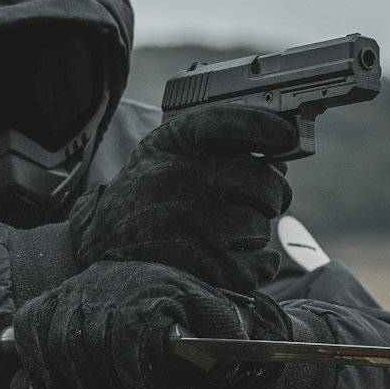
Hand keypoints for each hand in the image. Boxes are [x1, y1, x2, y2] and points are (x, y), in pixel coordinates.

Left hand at [10, 260, 290, 388]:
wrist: (234, 362)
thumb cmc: (167, 373)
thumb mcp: (103, 383)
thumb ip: (59, 385)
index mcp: (81, 293)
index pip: (32, 320)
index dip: (39, 363)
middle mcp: (102, 279)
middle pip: (60, 334)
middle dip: (80, 380)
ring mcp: (135, 283)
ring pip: (92, 335)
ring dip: (110, 380)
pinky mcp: (167, 293)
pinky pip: (133, 334)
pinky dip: (136, 371)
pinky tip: (148, 388)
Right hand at [67, 105, 293, 294]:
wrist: (103, 242)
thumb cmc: (147, 190)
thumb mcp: (164, 149)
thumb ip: (212, 137)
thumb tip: (281, 149)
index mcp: (175, 144)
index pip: (232, 122)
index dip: (266, 127)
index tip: (286, 136)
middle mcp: (184, 178)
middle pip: (264, 182)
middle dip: (271, 194)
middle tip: (260, 200)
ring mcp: (195, 224)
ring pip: (261, 226)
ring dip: (255, 232)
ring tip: (231, 230)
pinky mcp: (204, 266)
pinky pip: (260, 263)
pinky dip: (259, 263)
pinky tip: (238, 255)